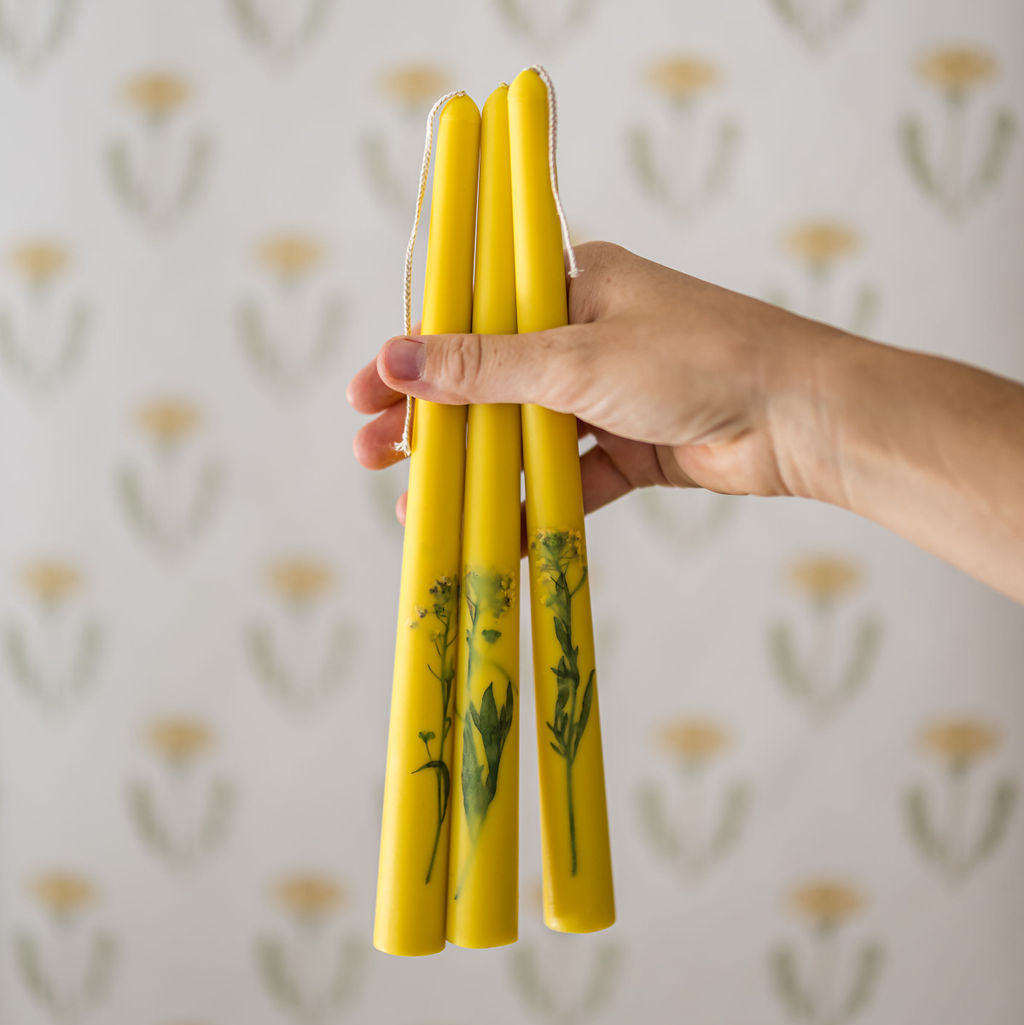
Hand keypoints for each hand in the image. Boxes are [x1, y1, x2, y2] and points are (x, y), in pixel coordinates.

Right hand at [347, 241, 837, 518]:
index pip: (471, 316)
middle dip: (430, 420)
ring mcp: (607, 395)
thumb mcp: (577, 358)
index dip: (413, 355)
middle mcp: (585, 336)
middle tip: (370, 453)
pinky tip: (487, 532)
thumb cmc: (698, 360)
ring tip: (416, 501)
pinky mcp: (630, 447)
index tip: (364, 391)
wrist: (801, 418)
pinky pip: (568, 475)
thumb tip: (398, 360)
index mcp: (571, 287)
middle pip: (487, 380)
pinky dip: (532, 502)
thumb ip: (485, 366)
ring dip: (473, 465)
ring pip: (522, 433)